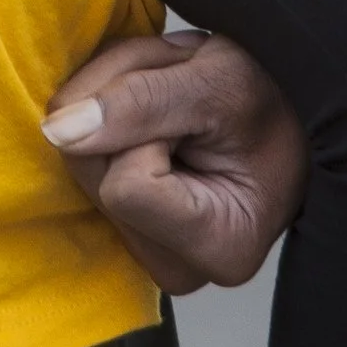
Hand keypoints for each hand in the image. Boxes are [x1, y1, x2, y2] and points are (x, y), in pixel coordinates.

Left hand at [41, 31, 307, 295]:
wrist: (288, 108)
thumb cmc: (274, 93)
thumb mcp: (218, 78)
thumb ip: (140, 101)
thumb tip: (58, 131)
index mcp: (221, 245)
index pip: (125, 187)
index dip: (149, 127)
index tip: (198, 116)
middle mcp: (180, 268)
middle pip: (92, 177)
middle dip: (123, 110)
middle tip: (182, 93)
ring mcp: (149, 254)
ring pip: (79, 163)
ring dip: (114, 109)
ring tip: (176, 103)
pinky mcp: (126, 231)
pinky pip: (81, 165)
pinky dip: (108, 126)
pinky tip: (158, 123)